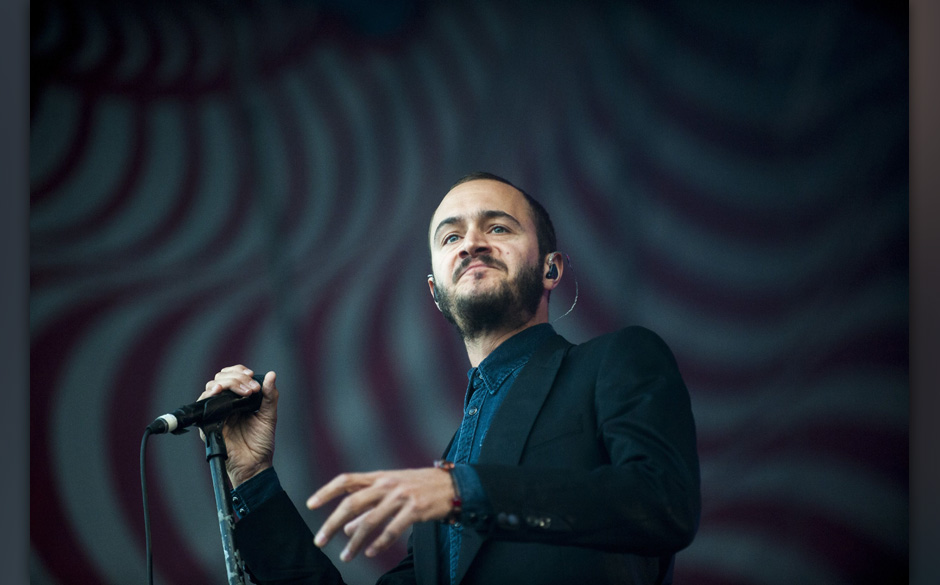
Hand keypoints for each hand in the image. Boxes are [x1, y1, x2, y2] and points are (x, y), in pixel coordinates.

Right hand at [200, 365, 277, 486]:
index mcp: (238, 400)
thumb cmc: (261, 443)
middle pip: (220, 378)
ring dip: (226, 383)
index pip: (232, 376)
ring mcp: (215, 414)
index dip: (239, 371)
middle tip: (252, 389)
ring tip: (243, 391)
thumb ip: (270, 396)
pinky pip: (202, 406)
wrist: (255, 465)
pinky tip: (218, 392)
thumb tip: (271, 374)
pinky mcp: (208, 425)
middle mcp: (225, 405)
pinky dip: (208, 396)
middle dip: (236, 378)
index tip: (251, 375)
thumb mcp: (269, 416)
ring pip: (211, 388)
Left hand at [306, 468, 455, 561]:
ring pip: (370, 521)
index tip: (310, 504)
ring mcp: (401, 496)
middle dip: (332, 523)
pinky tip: (371, 553)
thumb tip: (347, 527)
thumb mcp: (393, 490)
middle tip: (320, 540)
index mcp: (379, 477)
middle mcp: (387, 484)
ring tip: (346, 556)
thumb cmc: (420, 487)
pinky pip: (392, 530)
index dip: (326, 491)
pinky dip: (379, 544)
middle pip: (352, 503)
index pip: (346, 480)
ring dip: (354, 542)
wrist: (454, 486)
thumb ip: (369, 506)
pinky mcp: (415, 509)